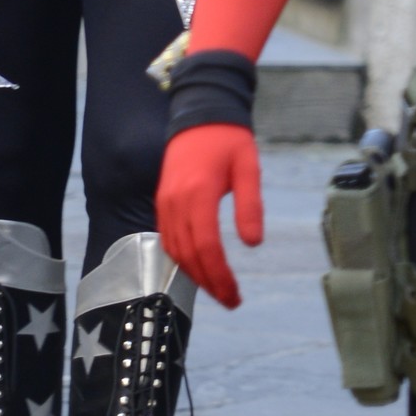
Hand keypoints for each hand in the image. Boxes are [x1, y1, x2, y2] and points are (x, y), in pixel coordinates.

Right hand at [158, 121, 263, 310]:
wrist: (199, 115)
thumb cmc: (229, 141)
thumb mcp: (249, 169)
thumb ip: (250, 206)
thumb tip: (253, 244)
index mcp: (199, 194)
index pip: (207, 247)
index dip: (220, 276)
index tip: (235, 295)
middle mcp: (176, 202)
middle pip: (189, 255)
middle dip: (209, 283)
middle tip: (231, 300)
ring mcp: (165, 203)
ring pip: (175, 251)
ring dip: (195, 275)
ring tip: (217, 290)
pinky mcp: (162, 202)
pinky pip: (167, 238)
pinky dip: (181, 259)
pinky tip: (198, 268)